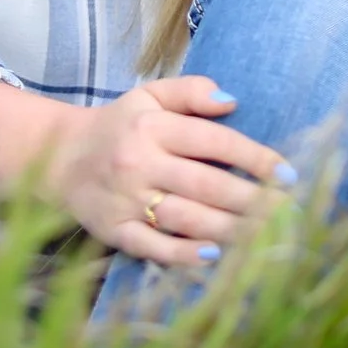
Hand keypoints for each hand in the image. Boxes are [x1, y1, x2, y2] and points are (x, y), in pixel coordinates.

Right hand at [43, 76, 293, 266]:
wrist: (59, 157)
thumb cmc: (119, 126)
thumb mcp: (148, 95)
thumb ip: (190, 91)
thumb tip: (232, 100)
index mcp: (152, 125)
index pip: (213, 141)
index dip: (254, 157)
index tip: (288, 174)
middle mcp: (139, 162)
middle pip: (206, 183)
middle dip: (253, 200)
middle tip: (288, 212)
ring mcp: (126, 199)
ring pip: (186, 217)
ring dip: (230, 229)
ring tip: (266, 237)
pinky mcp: (114, 230)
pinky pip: (153, 246)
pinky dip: (184, 254)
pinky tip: (215, 256)